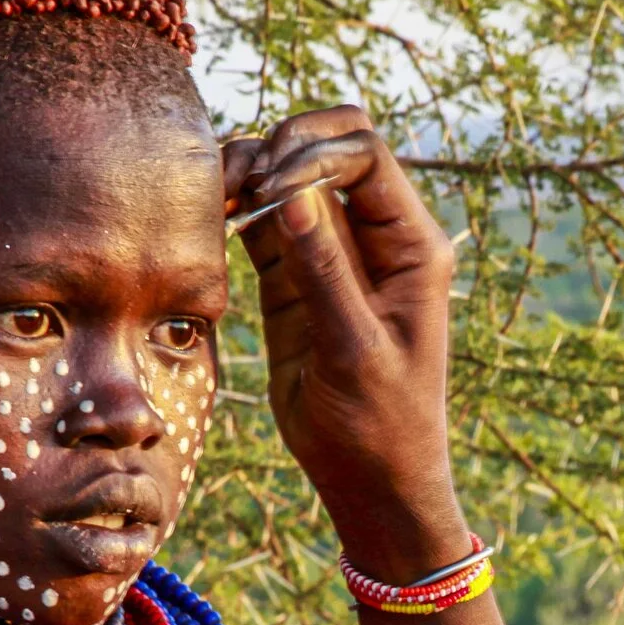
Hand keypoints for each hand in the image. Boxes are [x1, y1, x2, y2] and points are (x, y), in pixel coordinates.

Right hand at [224, 108, 466, 580]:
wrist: (370, 478)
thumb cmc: (382, 424)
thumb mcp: (355, 351)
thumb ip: (325, 272)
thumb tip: (293, 195)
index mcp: (411, 245)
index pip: (367, 155)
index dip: (315, 152)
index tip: (271, 185)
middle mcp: (375, 238)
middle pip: (331, 146)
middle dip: (282, 145)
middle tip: (240, 182)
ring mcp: (332, 253)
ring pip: (291, 176)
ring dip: (251, 170)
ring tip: (217, 194)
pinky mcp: (294, 277)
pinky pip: (265, 219)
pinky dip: (237, 206)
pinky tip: (212, 215)